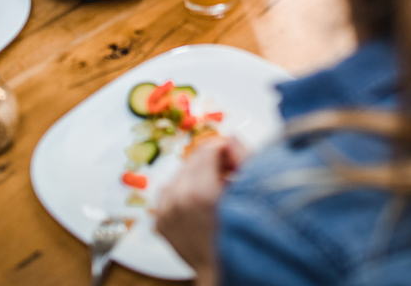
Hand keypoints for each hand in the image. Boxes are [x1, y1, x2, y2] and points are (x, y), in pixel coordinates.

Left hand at [154, 137, 246, 285]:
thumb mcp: (250, 193)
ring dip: (197, 177)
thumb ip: (243, 159)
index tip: (235, 158)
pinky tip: (199, 202)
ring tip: (215, 191)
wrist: (222, 272)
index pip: (207, 148)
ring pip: (180, 175)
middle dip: (212, 162)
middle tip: (229, 174)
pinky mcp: (160, 221)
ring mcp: (165, 212)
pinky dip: (183, 193)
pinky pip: (169, 193)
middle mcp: (177, 200)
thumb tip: (232, 138)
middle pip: (193, 160)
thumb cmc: (241, 237)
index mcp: (198, 191)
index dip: (225, 149)